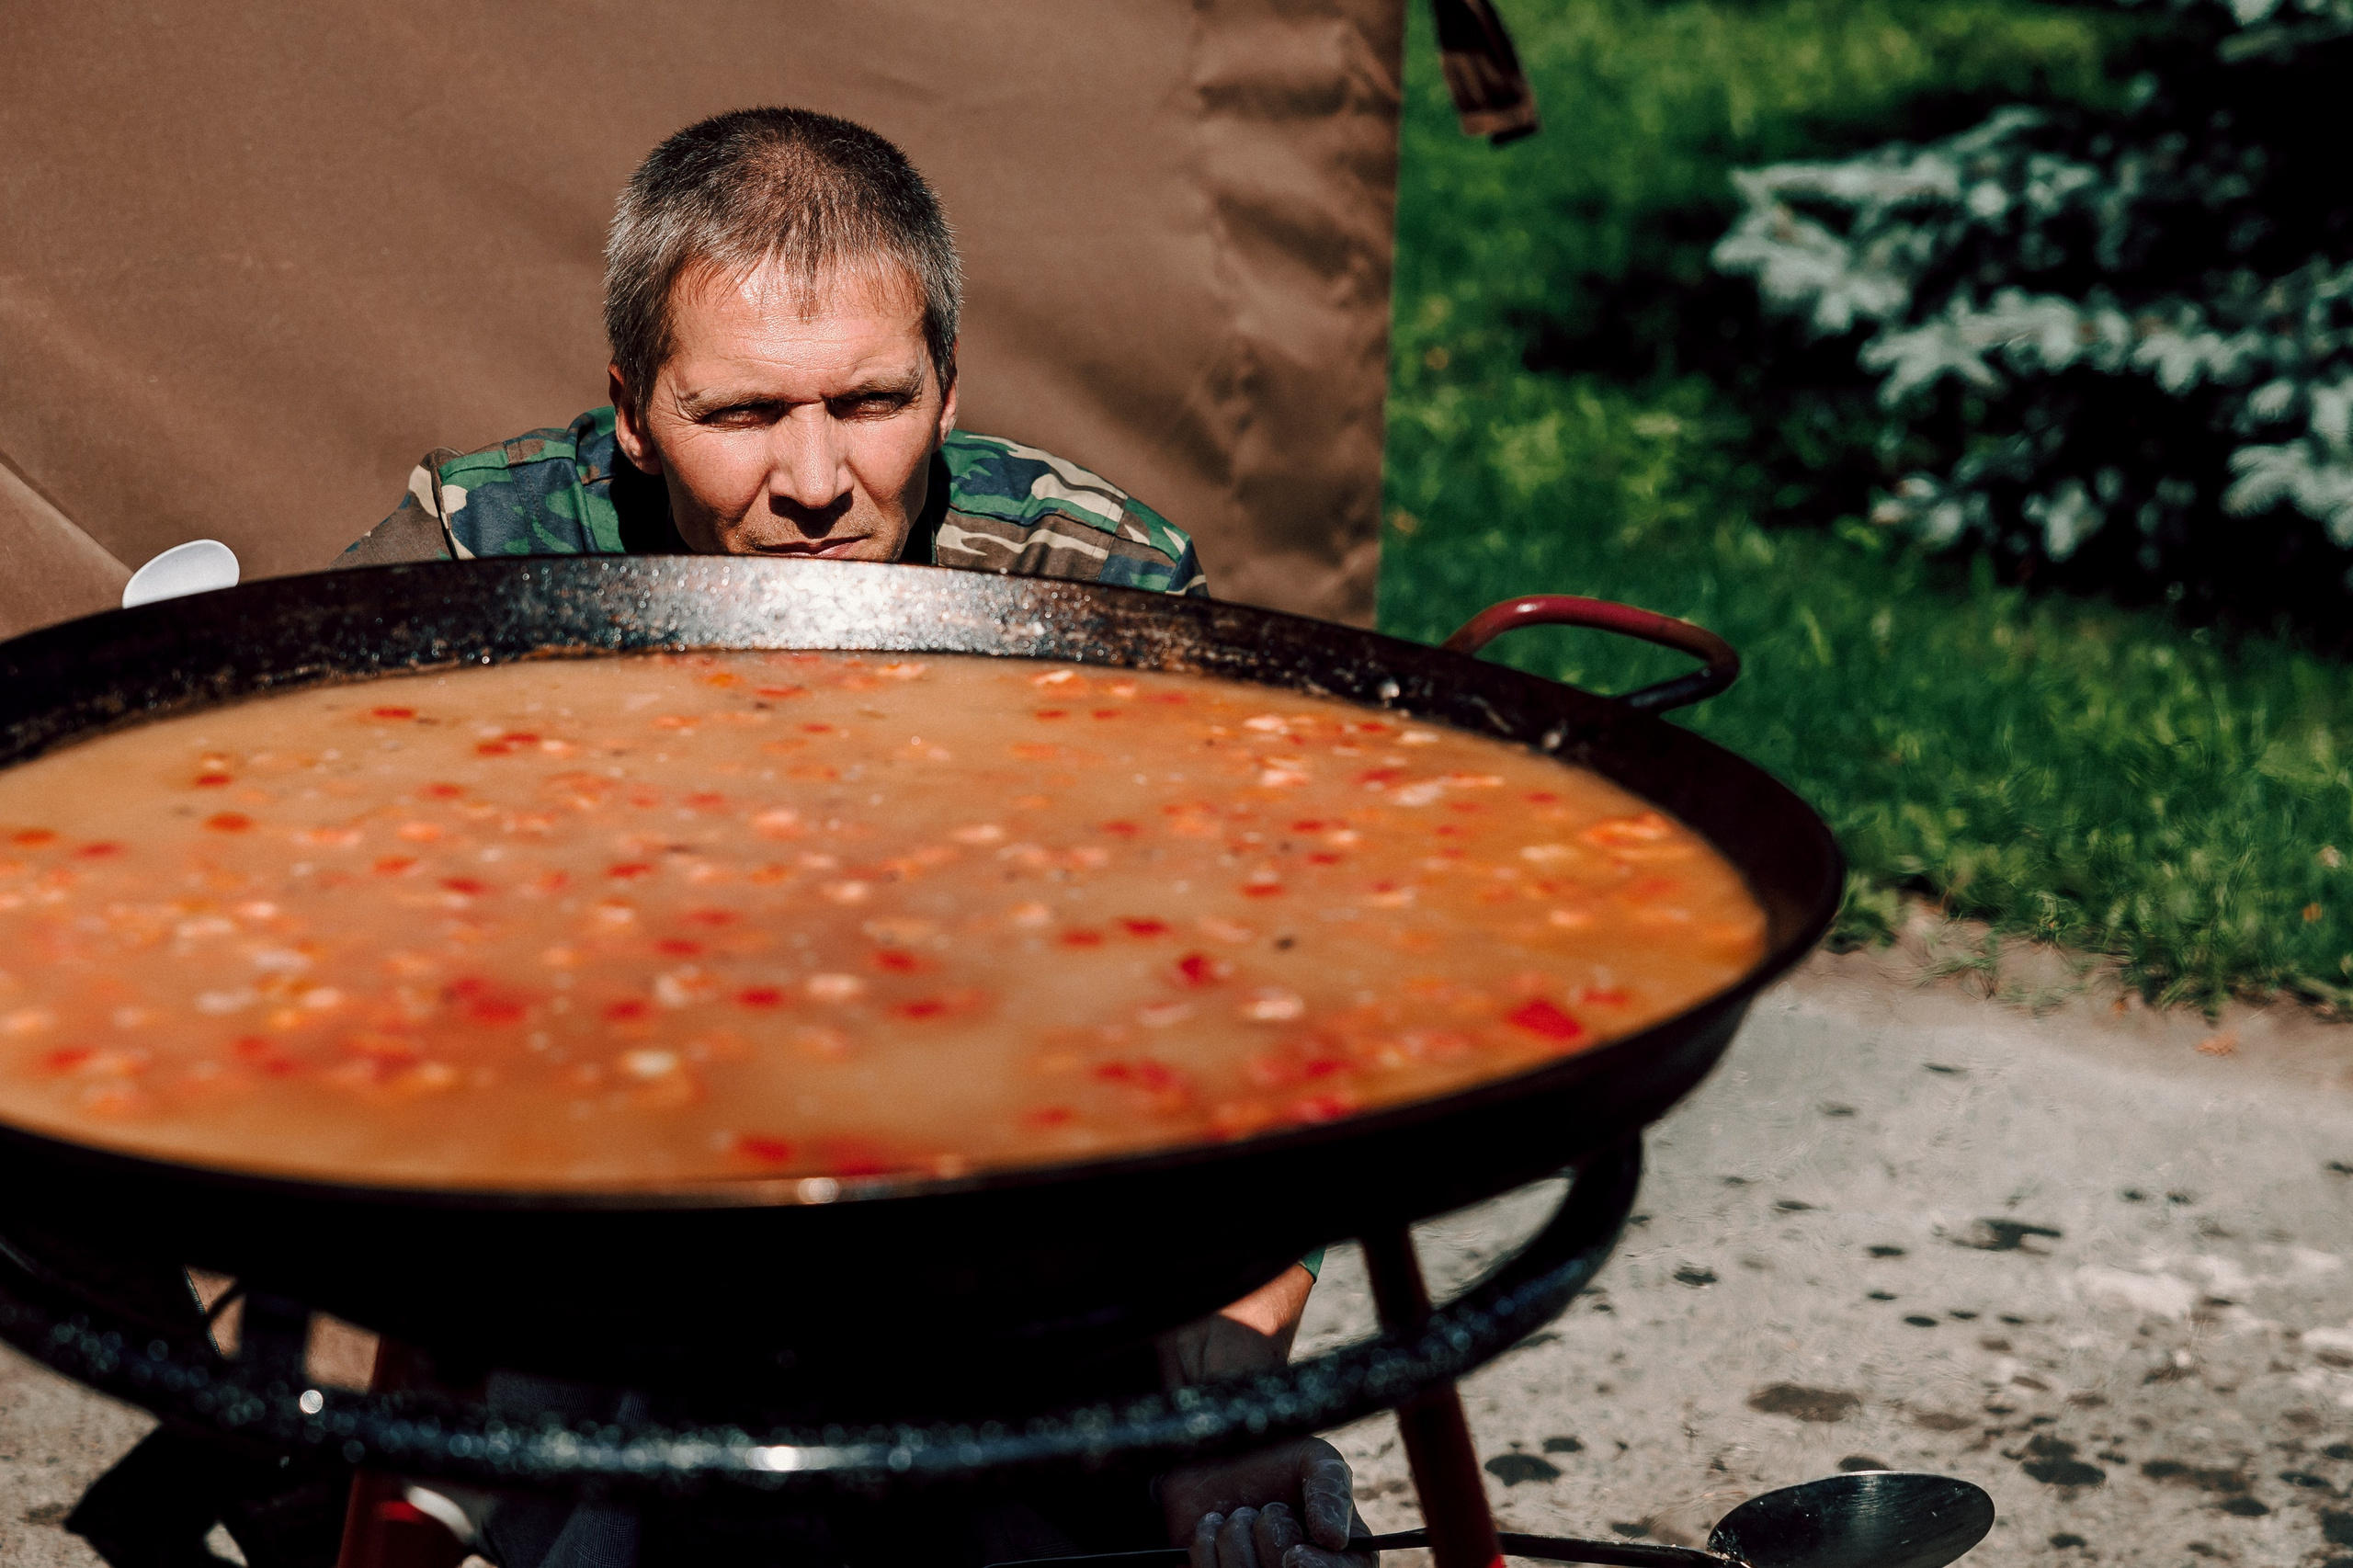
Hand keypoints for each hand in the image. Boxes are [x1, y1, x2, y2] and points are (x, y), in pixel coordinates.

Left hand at [1159, 1437, 1374, 1567]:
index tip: (1294, 1556)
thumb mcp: (1310, 1457)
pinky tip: (1212, 1528)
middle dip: (1269, 1534)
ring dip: (1234, 1536)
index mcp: (1337, 1551)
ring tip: (1237, 1514)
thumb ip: (1331, 1487)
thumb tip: (1336, 1538)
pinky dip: (1205, 1546)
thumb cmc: (1268, 1456)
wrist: (1210, 1457)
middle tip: (1264, 1508)